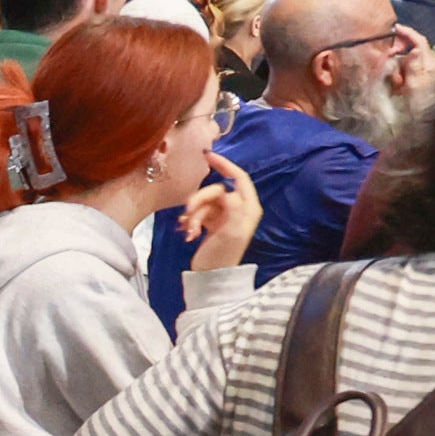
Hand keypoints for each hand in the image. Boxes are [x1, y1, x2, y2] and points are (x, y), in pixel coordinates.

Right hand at [180, 150, 263, 271]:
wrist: (211, 279)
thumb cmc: (222, 256)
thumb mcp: (231, 233)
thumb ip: (234, 209)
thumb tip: (229, 192)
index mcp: (248, 208)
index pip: (239, 178)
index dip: (225, 165)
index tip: (207, 156)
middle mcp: (238, 209)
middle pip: (215, 191)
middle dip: (199, 200)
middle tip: (186, 212)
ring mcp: (224, 216)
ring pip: (204, 202)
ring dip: (192, 214)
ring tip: (187, 229)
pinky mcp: (212, 224)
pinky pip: (198, 212)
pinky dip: (190, 220)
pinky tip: (186, 232)